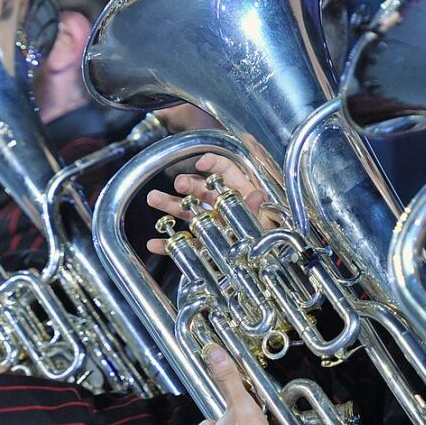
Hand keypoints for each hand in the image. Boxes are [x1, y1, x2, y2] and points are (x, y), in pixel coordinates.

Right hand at [146, 154, 276, 255]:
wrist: (269, 261)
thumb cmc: (272, 235)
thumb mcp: (268, 222)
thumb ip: (258, 209)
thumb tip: (257, 195)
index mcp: (240, 192)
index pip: (225, 170)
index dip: (213, 163)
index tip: (201, 163)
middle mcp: (221, 204)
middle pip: (200, 188)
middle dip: (188, 184)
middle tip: (179, 184)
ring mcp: (210, 222)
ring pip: (187, 210)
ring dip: (169, 204)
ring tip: (153, 198)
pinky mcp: (204, 243)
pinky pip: (185, 242)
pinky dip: (168, 244)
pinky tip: (154, 244)